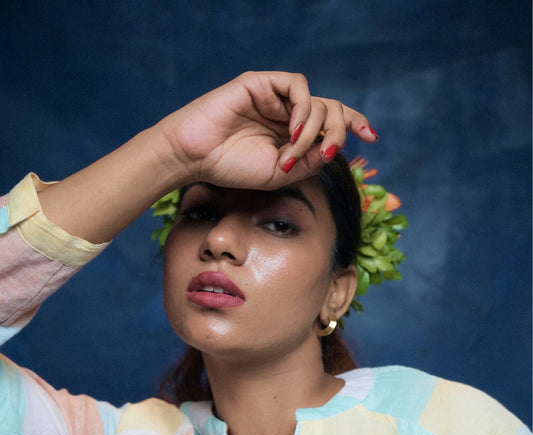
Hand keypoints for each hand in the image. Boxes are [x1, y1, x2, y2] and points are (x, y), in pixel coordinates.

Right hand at [158, 71, 376, 189]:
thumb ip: (309, 162)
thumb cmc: (231, 168)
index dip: (355, 124)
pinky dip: (304, 110)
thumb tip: (336, 149)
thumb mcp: (281, 174)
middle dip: (342, 130)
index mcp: (292, 133)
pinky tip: (294, 130)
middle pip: (333, 110)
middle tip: (331, 152)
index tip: (372, 138)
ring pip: (319, 101)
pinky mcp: (262, 82)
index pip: (332, 122)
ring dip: (315, 130)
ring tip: (294, 151)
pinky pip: (298, 87)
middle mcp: (288, 112)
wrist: (196, 158)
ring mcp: (276, 96)